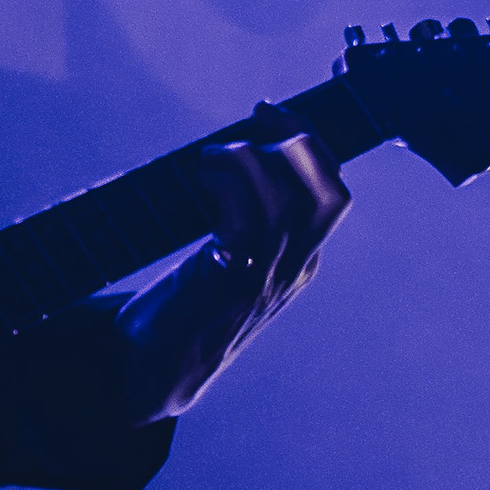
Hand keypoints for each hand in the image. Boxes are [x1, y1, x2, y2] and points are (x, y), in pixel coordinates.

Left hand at [114, 129, 349, 423]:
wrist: (156, 376)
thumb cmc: (182, 312)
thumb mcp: (230, 265)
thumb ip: (242, 224)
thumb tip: (223, 159)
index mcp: (300, 264)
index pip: (333, 193)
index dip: (312, 142)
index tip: (273, 113)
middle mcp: (292, 269)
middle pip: (328, 191)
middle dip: (298, 137)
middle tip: (258, 116)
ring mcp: (265, 277)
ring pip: (287, 197)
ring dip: (248, 158)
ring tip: (211, 156)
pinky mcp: (229, 283)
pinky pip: (246, 217)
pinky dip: (227, 181)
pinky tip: (201, 176)